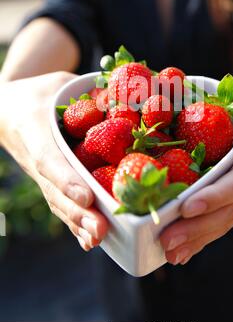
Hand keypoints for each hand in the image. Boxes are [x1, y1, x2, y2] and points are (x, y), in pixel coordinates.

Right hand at [0, 71, 108, 250]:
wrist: (8, 109)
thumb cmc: (38, 93)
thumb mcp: (58, 81)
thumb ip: (89, 90)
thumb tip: (132, 96)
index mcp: (34, 129)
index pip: (49, 159)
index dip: (66, 180)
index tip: (86, 198)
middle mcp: (35, 157)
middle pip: (55, 190)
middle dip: (78, 212)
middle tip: (100, 230)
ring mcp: (40, 173)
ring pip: (58, 202)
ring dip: (78, 223)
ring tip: (99, 240)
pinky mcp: (48, 181)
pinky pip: (61, 203)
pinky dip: (75, 222)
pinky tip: (92, 240)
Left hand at [159, 99, 232, 264]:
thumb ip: (216, 101)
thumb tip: (167, 84)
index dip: (215, 195)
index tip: (188, 205)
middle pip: (226, 212)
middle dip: (196, 227)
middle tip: (165, 238)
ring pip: (221, 223)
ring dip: (194, 239)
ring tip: (166, 252)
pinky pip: (220, 224)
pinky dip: (200, 241)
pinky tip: (179, 256)